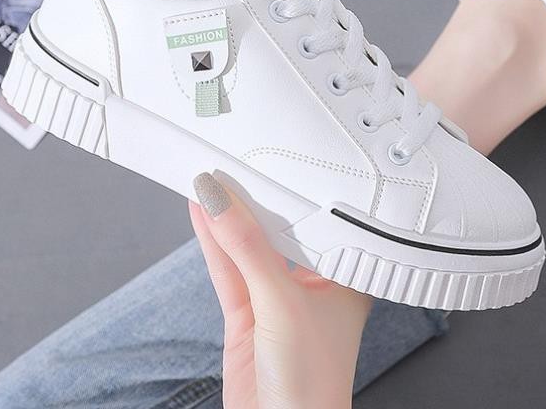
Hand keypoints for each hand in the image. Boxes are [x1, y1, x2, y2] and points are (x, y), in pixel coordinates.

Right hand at [190, 171, 371, 408]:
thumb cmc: (312, 381)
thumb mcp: (281, 301)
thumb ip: (246, 249)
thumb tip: (220, 201)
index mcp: (343, 276)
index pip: (316, 221)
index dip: (294, 191)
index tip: (269, 163)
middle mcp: (313, 284)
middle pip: (279, 232)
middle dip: (256, 201)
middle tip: (235, 165)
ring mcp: (277, 299)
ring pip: (249, 249)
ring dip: (228, 219)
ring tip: (210, 181)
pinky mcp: (248, 316)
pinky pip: (228, 271)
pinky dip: (213, 245)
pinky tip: (202, 217)